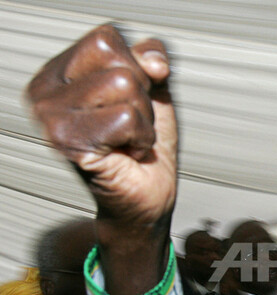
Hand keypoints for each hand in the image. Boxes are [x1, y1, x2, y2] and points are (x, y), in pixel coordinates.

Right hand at [27, 24, 176, 227]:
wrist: (147, 195)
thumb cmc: (144, 144)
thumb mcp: (153, 90)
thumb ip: (151, 59)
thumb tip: (154, 61)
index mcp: (58, 71)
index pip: (107, 38)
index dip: (136, 67)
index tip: (132, 100)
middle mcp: (44, 92)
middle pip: (116, 61)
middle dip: (142, 94)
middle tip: (130, 124)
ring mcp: (50, 118)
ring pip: (124, 86)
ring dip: (143, 118)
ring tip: (128, 139)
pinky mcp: (68, 143)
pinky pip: (128, 117)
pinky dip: (141, 138)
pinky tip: (126, 153)